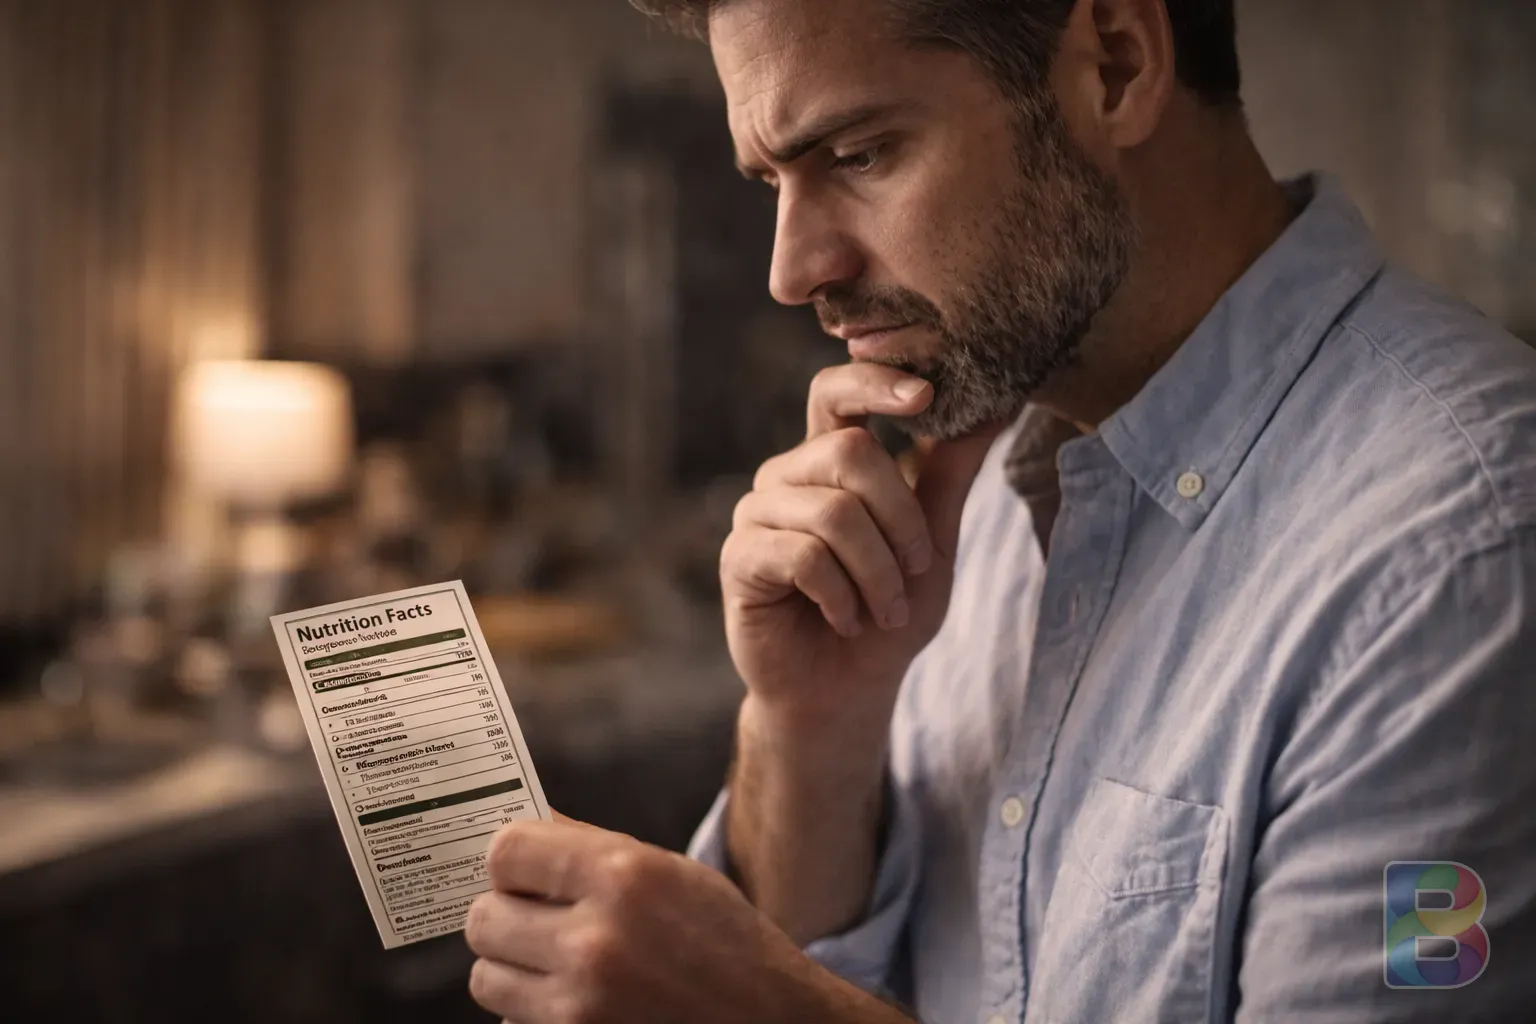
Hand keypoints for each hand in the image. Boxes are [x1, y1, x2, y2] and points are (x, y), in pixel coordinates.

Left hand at [465, 816, 901, 1023]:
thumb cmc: (728, 947)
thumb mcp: (674, 876)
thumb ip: (596, 850)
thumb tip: (532, 826)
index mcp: (625, 877)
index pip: (506, 851)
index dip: (511, 861)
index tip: (524, 872)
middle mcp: (595, 940)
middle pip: (484, 917)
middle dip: (508, 918)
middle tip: (541, 923)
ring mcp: (580, 1005)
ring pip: (485, 977)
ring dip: (513, 970)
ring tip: (559, 967)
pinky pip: (510, 1021)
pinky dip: (531, 1012)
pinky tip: (576, 1002)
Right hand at [721, 363, 1004, 729]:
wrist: (845, 691)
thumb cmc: (888, 613)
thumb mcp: (934, 541)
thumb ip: (951, 473)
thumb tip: (996, 406)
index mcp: (830, 459)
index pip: (839, 391)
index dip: (876, 381)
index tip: (926, 395)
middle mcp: (787, 474)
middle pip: (849, 452)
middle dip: (901, 518)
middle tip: (916, 570)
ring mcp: (757, 513)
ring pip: (833, 512)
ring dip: (877, 571)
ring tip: (884, 609)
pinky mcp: (739, 557)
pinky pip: (803, 556)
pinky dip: (841, 595)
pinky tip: (846, 618)